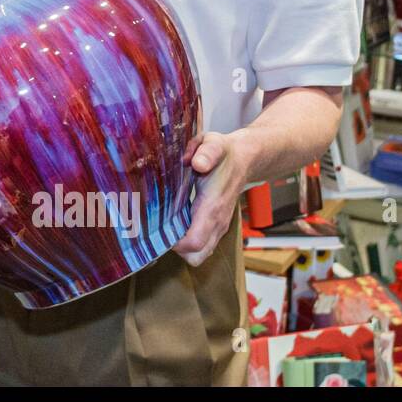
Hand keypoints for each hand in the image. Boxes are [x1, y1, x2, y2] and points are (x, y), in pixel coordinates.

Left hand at [173, 131, 250, 266]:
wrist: (244, 158)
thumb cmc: (223, 153)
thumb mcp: (213, 144)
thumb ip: (206, 152)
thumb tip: (196, 162)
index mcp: (212, 208)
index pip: (194, 243)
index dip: (174, 244)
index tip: (157, 230)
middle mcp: (217, 222)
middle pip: (196, 257)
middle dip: (176, 250)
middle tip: (160, 231)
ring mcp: (218, 226)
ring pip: (200, 254)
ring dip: (183, 247)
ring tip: (166, 227)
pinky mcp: (217, 226)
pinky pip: (203, 245)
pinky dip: (189, 241)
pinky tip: (176, 223)